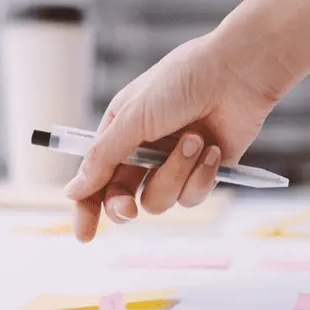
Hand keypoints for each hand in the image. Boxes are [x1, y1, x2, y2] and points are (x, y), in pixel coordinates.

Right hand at [64, 32, 280, 241]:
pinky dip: (203, 174)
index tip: (84, 236)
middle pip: (122, 200)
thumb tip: (71, 191)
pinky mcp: (205, 172)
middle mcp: (144, 152)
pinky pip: (193, 195)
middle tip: (129, 208)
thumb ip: (103, 158)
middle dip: (124, 206)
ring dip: (176, 173)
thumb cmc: (182, 82)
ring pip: (160, 201)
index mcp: (119, 133)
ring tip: (194, 139)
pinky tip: (215, 148)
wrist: (237, 74)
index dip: (86, 209)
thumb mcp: (134, 118)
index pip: (94, 179)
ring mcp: (175, 164)